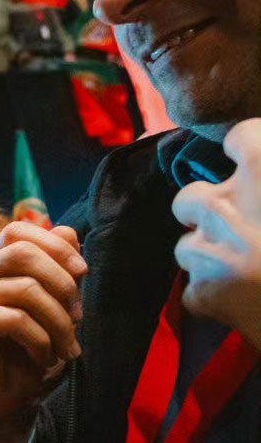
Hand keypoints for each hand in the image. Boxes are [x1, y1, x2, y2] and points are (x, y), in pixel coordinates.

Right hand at [0, 222, 85, 442]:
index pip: (16, 231)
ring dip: (59, 321)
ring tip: (69, 349)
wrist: (0, 415)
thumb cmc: (24, 366)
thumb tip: (68, 229)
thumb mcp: (51, 316)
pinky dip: (40, 340)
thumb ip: (56, 275)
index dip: (53, 244)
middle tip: (79, 318)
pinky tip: (43, 358)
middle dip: (62, 282)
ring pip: (25, 287)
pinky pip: (14, 317)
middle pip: (20, 251)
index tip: (83, 272)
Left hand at [172, 119, 260, 348]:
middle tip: (239, 231)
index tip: (252, 163)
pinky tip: (242, 305)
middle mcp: (224, 204)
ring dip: (211, 259)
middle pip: (192, 198)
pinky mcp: (206, 293)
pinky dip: (215, 300)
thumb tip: (256, 174)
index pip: (240, 137)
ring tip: (244, 273)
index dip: (248, 150)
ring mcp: (209, 251)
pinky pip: (196, 292)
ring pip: (188, 247)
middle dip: (210, 215)